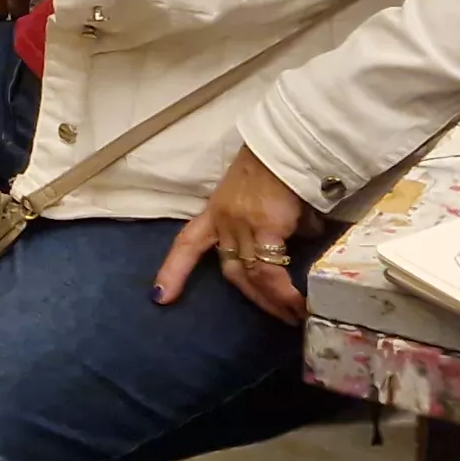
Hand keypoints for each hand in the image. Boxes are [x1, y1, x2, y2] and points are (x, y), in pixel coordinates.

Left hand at [155, 149, 314, 321]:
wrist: (289, 145)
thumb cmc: (279, 166)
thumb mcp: (264, 196)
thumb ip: (275, 222)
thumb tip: (299, 238)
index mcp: (217, 210)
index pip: (188, 242)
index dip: (174, 270)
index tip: (159, 296)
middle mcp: (224, 219)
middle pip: (229, 269)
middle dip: (253, 297)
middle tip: (279, 316)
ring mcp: (242, 224)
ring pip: (251, 274)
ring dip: (272, 300)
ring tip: (294, 315)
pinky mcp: (266, 227)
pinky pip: (271, 270)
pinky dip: (285, 292)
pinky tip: (300, 304)